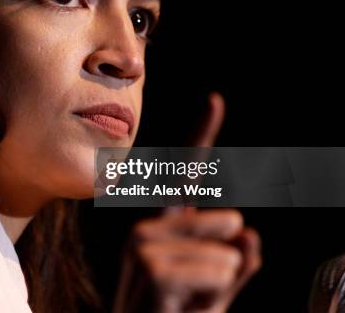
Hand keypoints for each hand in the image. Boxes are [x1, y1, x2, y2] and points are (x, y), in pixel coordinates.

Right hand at [113, 93, 261, 312]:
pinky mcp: (150, 263)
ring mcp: (144, 243)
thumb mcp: (213, 296)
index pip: (186, 175)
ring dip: (219, 284)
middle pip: (227, 220)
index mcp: (163, 229)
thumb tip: (248, 232)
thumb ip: (236, 264)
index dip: (203, 136)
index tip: (215, 100)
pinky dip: (213, 293)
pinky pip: (217, 269)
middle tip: (193, 293)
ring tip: (183, 304)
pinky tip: (178, 306)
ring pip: (228, 251)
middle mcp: (148, 228)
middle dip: (228, 262)